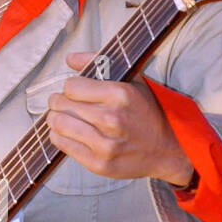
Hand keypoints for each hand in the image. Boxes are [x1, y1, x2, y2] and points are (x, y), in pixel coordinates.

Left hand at [44, 52, 193, 186]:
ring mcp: (105, 144)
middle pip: (62, 104)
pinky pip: (62, 144)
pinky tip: (67, 133)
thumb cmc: (147, 113)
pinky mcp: (98, 163)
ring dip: (55, 119)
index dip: (70, 87)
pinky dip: (59, 136)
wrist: (166, 149)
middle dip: (58, 102)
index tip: (74, 91)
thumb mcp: (132, 80)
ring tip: (61, 117)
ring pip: (58, 124)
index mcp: (120, 94)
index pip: (71, 86)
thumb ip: (100, 64)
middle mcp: (112, 119)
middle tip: (62, 103)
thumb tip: (70, 58)